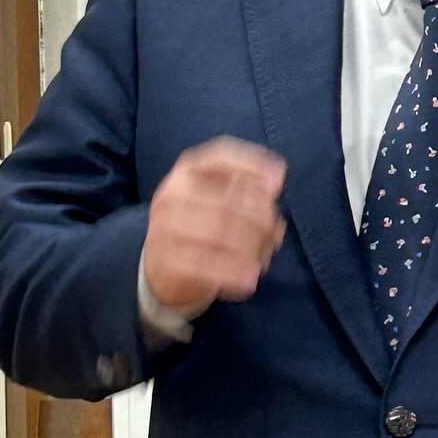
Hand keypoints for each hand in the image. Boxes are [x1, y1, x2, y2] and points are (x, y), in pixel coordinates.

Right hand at [143, 136, 286, 310]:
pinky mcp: (165, 260)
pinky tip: (248, 280)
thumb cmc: (202, 226)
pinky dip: (233, 274)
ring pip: (220, 235)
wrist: (160, 268)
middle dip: (261, 220)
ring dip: (251, 250)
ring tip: (263, 261)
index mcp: (188, 171)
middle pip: (228, 200)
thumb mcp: (221, 199)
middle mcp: (173, 193)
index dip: (253, 166)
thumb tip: (277, 176)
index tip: (277, 183)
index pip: (221, 157)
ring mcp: (164, 227)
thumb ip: (250, 186)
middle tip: (276, 236)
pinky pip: (206, 267)